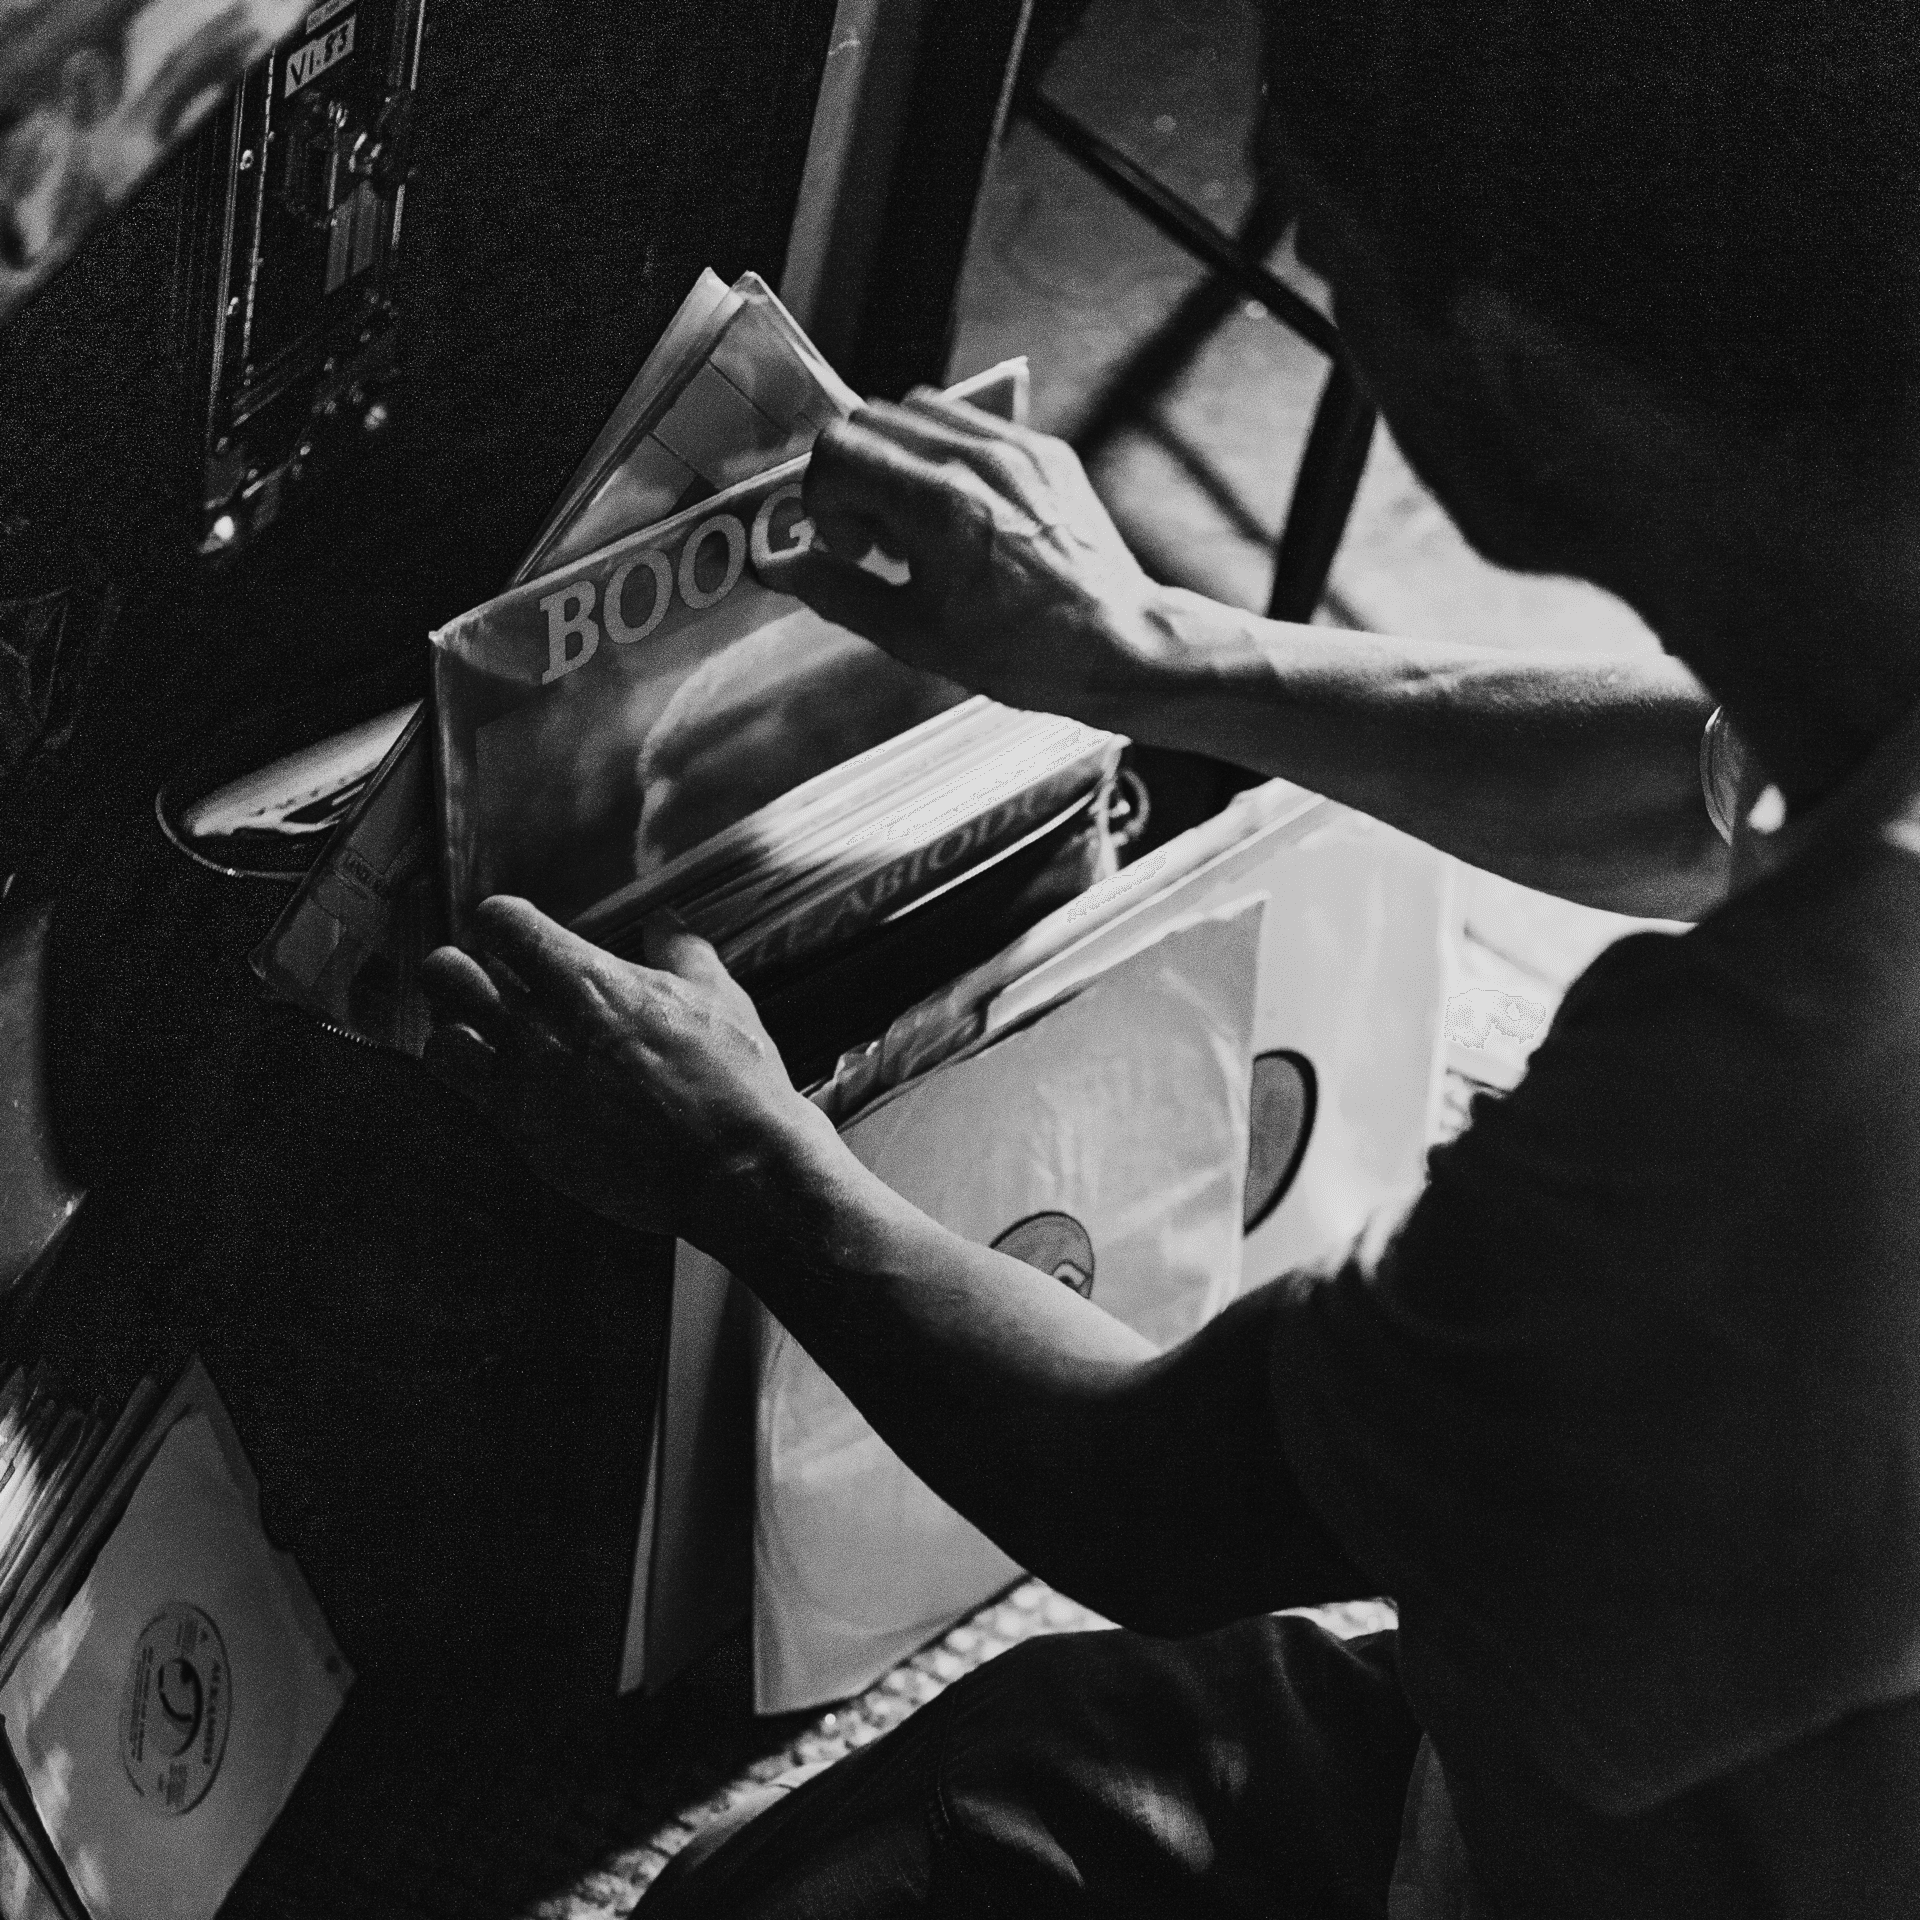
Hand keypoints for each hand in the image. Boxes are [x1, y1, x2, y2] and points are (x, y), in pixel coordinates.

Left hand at [419, 898, 840, 1250]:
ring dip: (458, 1029)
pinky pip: (468, 1097)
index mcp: (588, 980)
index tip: (521, 935)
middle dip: (458, 969)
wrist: (736, 1170)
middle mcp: (542, 1028)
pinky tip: (507, 1081)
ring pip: (441, 1039)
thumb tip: (663, 922)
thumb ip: (681, 950)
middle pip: (446, 974)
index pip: (502, 922)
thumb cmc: (734, 1078)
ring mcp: (528, 1088)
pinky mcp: (527, 1138)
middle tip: (486, 979)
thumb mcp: (720, 995)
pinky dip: (477, 1082)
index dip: (505, 921)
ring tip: (486, 1033)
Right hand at [755, 390, 1177, 725]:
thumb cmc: (1022, 652)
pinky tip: (959, 512)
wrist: (1117, 643)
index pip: (837, 449)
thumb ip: (839, 593)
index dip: (822, 498)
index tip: (846, 545)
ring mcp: (1015, 447)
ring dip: (894, 457)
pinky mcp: (1044, 448)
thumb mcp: (916, 637)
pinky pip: (969, 422)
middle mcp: (975, 459)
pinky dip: (942, 454)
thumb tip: (781, 569)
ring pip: (916, 409)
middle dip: (852, 475)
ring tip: (916, 521)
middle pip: (868, 420)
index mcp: (937, 505)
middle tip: (875, 537)